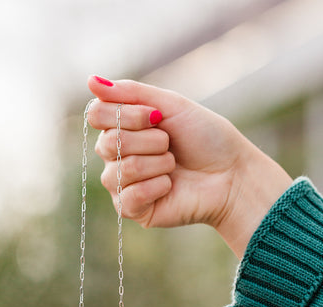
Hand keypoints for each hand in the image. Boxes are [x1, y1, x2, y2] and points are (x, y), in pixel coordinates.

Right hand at [87, 76, 291, 258]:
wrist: (232, 174)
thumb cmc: (204, 138)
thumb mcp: (170, 105)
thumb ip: (130, 93)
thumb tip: (90, 80)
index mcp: (121, 129)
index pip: (97, 115)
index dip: (126, 115)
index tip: (156, 116)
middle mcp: (115, 157)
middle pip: (107, 143)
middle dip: (149, 140)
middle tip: (170, 144)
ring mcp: (122, 185)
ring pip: (120, 170)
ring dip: (157, 163)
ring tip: (174, 165)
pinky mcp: (132, 210)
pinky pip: (130, 196)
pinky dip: (157, 186)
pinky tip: (170, 186)